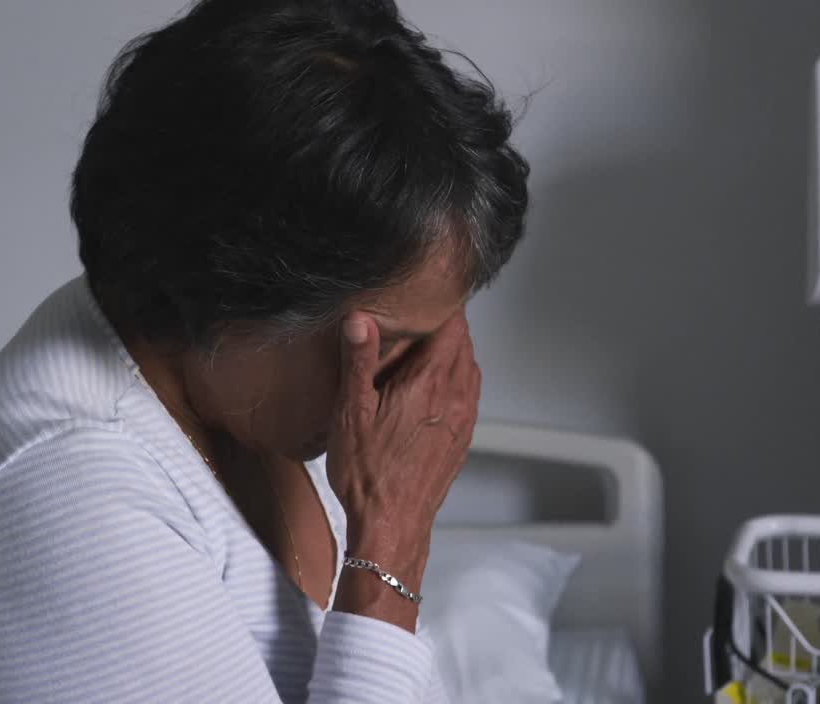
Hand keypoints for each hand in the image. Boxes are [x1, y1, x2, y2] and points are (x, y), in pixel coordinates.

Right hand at [327, 311, 479, 622]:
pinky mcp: (462, 441)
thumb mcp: (350, 412)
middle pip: (464, 345)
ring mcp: (464, 421)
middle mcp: (456, 398)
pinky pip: (467, 397)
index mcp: (431, 383)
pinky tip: (432, 389)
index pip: (453, 327)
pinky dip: (455, 382)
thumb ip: (358, 360)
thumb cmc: (369, 476)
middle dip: (447, 327)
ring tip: (427, 348)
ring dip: (453, 354)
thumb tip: (361, 319)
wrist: (392, 527)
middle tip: (424, 315)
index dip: (444, 306)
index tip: (430, 293)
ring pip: (469, 370)